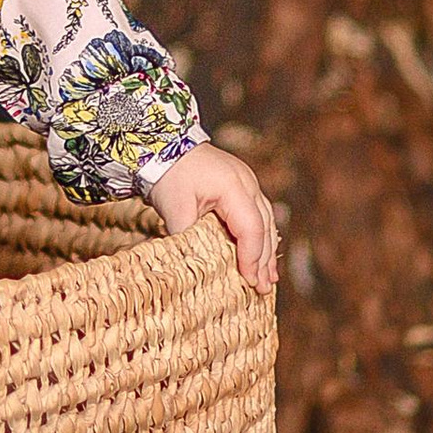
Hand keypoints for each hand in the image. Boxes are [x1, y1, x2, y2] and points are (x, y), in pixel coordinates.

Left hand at [145, 142, 279, 295]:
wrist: (164, 144)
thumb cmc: (169, 174)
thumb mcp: (174, 207)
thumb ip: (185, 236)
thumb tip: (192, 264)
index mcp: (233, 187)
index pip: (250, 228)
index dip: (251, 257)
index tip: (249, 281)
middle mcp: (247, 183)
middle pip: (263, 227)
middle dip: (264, 260)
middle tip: (263, 288)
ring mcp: (247, 183)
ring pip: (265, 221)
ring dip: (266, 250)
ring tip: (268, 279)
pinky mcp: (241, 186)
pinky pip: (257, 215)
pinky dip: (260, 237)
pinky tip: (262, 255)